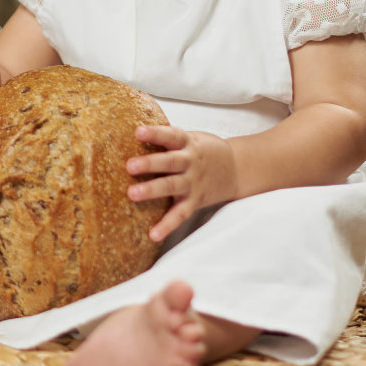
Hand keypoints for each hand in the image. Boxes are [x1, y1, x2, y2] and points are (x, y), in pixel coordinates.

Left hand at [126, 125, 238, 241]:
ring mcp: (193, 183)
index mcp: (187, 143)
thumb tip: (128, 133)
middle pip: (169, 162)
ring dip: (152, 190)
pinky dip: (167, 225)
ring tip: (132, 194)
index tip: (138, 131)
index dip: (155, 133)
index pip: (171, 136)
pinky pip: (180, 214)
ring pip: (172, 186)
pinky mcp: (195, 201)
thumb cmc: (203, 151)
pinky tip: (153, 234)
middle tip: (129, 165)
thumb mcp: (190, 138)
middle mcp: (190, 162)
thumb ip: (167, 139)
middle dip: (150, 164)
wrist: (236, 169)